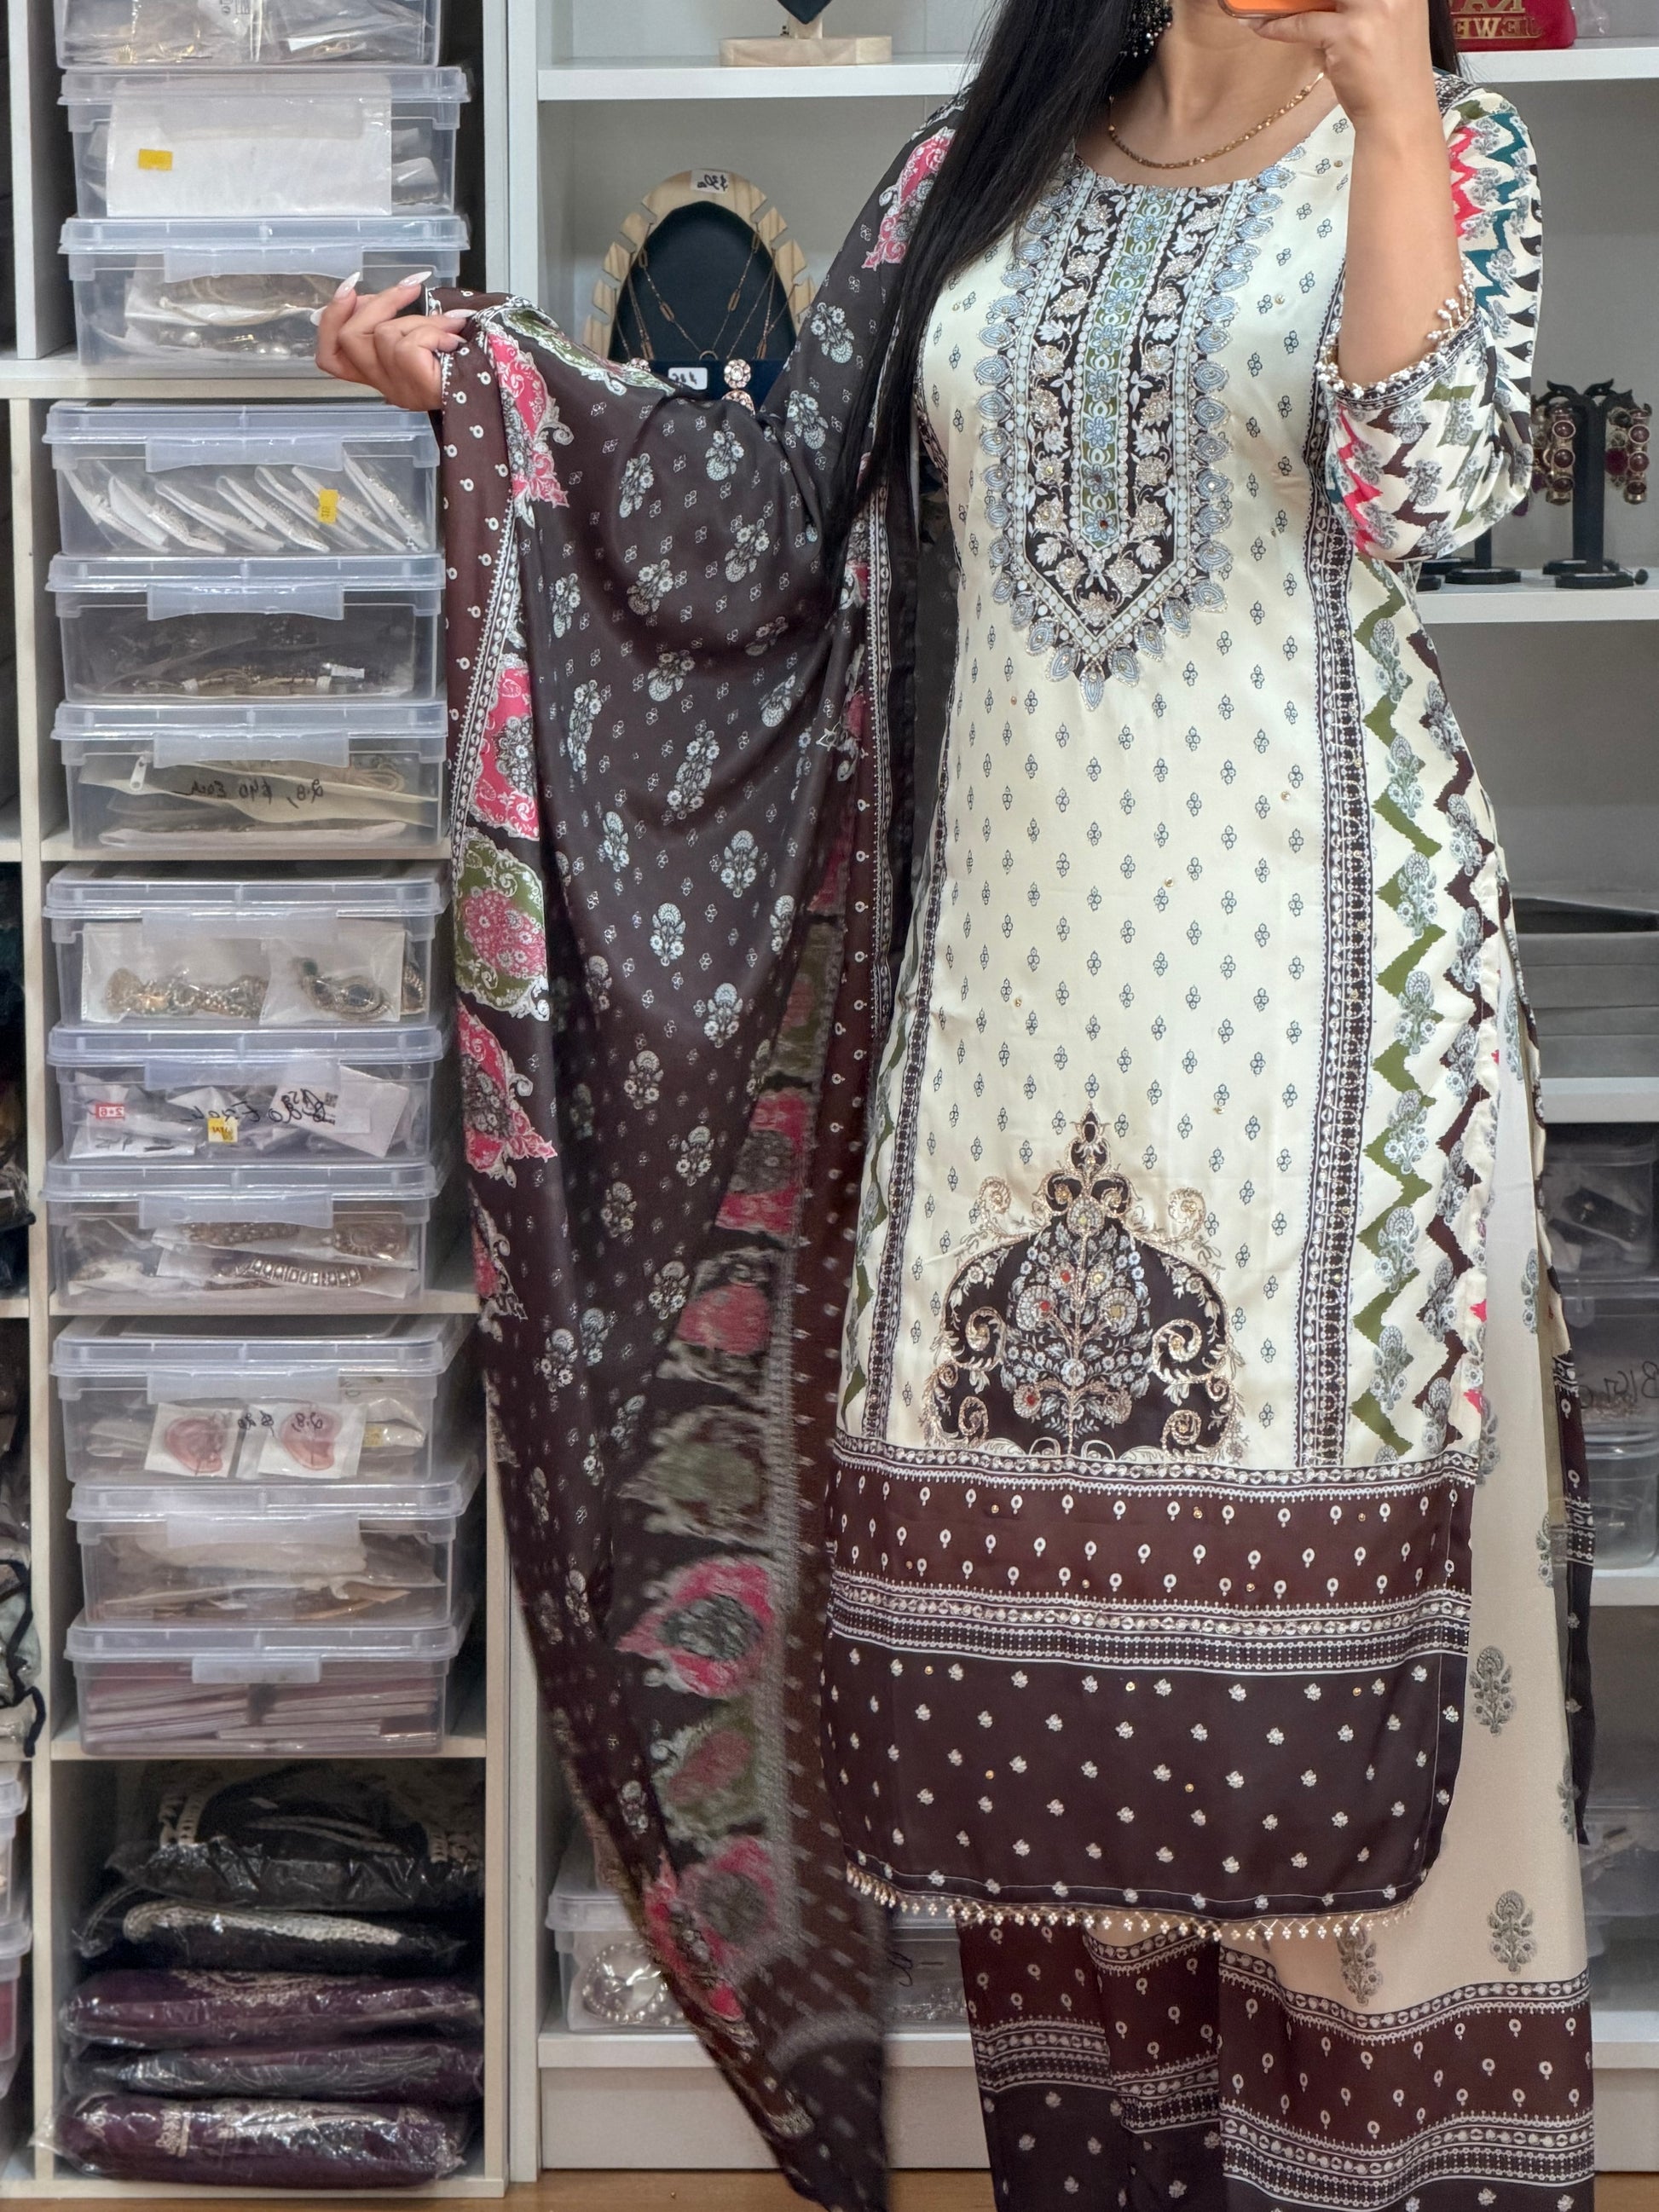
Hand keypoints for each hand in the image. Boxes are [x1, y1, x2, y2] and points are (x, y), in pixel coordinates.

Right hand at [315, 272, 472, 409]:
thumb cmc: (465, 357)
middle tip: (411, 290)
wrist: (500, 385)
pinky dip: (431, 333)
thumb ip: (393, 319)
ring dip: (418, 320)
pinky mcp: (415, 387)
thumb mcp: (421, 333)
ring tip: (448, 327)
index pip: (331, 357)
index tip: (350, 289)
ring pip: (382, 335)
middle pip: (348, 338)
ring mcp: (399, 390)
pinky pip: (406, 345)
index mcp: (383, 373)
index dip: (330, 320)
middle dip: (378, 303)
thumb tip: (366, 295)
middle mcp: (385, 385)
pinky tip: (451, 342)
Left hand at [1236, 0, 1441, 132]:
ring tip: (1262, 3)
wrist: (1399, 114)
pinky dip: (1278, 26)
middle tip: (1280, 0)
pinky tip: (1259, 26)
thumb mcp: (1385, 23)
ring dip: (1286, 1)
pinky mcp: (1348, 35)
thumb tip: (1314, 2)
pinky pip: (1303, 23)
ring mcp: (1370, 9)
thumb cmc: (1390, 72)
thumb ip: (1361, 5)